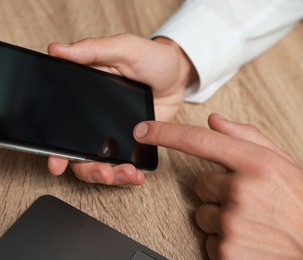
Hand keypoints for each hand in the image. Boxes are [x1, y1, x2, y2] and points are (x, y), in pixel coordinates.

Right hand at [46, 33, 196, 184]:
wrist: (177, 74)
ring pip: (98, 164)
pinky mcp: (129, 143)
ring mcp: (110, 134)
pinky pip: (121, 164)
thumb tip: (56, 50)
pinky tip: (136, 174)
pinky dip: (126, 175)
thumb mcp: (122, 48)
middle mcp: (91, 119)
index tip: (56, 164)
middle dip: (88, 170)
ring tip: (128, 174)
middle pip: (78, 154)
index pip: (60, 125)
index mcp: (81, 96)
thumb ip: (92, 50)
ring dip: (109, 175)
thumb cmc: (150, 57)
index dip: (55, 148)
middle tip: (104, 173)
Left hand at [134, 113, 302, 258]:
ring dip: (220, 217)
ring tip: (251, 222)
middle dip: (217, 191)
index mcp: (256, 164)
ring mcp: (233, 224)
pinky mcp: (227, 252)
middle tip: (247, 201)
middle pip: (199, 184)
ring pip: (202, 214)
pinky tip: (248, 240)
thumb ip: (246, 137)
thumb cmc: (301, 204)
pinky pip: (208, 240)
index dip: (165, 133)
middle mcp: (242, 191)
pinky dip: (224, 241)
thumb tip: (214, 120)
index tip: (143, 130)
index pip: (198, 141)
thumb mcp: (282, 163)